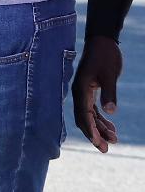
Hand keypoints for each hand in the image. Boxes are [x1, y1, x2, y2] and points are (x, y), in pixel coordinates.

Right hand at [74, 35, 121, 151]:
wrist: (102, 42)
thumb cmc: (106, 56)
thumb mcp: (110, 74)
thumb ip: (109, 93)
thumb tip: (110, 112)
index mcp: (80, 90)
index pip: (84, 116)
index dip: (91, 131)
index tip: (99, 143)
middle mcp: (79, 94)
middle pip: (84, 119)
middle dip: (94, 135)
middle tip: (106, 149)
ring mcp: (83, 93)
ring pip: (89, 116)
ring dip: (99, 128)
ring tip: (113, 140)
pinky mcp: (89, 91)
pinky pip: (93, 110)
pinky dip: (101, 119)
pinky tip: (111, 126)